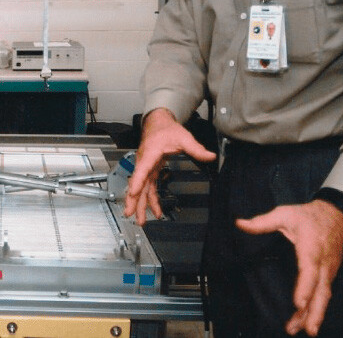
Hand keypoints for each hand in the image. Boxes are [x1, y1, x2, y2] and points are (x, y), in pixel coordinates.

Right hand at [124, 108, 216, 224]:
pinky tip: (155, 210)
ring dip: (141, 204)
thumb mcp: (183, 138)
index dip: (138, 182)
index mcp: (151, 153)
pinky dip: (150, 199)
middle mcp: (145, 161)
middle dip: (134, 200)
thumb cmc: (166, 129)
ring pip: (141, 188)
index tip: (133, 193)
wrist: (158, 123)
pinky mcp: (149, 170)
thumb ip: (196, 148)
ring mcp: (146, 167)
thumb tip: (210, 156)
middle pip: (137, 183)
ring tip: (141, 220)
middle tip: (131, 214)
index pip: (142, 169)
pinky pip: (148, 187)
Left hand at [236, 199, 342, 336]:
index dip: (305, 287)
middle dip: (314, 311)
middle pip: (321, 289)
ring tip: (305, 331)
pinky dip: (318, 310)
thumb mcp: (285, 213)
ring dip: (315, 315)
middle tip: (306, 330)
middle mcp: (323, 261)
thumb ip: (262, 221)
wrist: (337, 215)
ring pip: (324, 296)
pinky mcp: (330, 275)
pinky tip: (308, 323)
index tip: (298, 303)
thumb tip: (239, 224)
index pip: (310, 268)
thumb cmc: (309, 216)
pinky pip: (325, 294)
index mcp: (311, 246)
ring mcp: (328, 270)